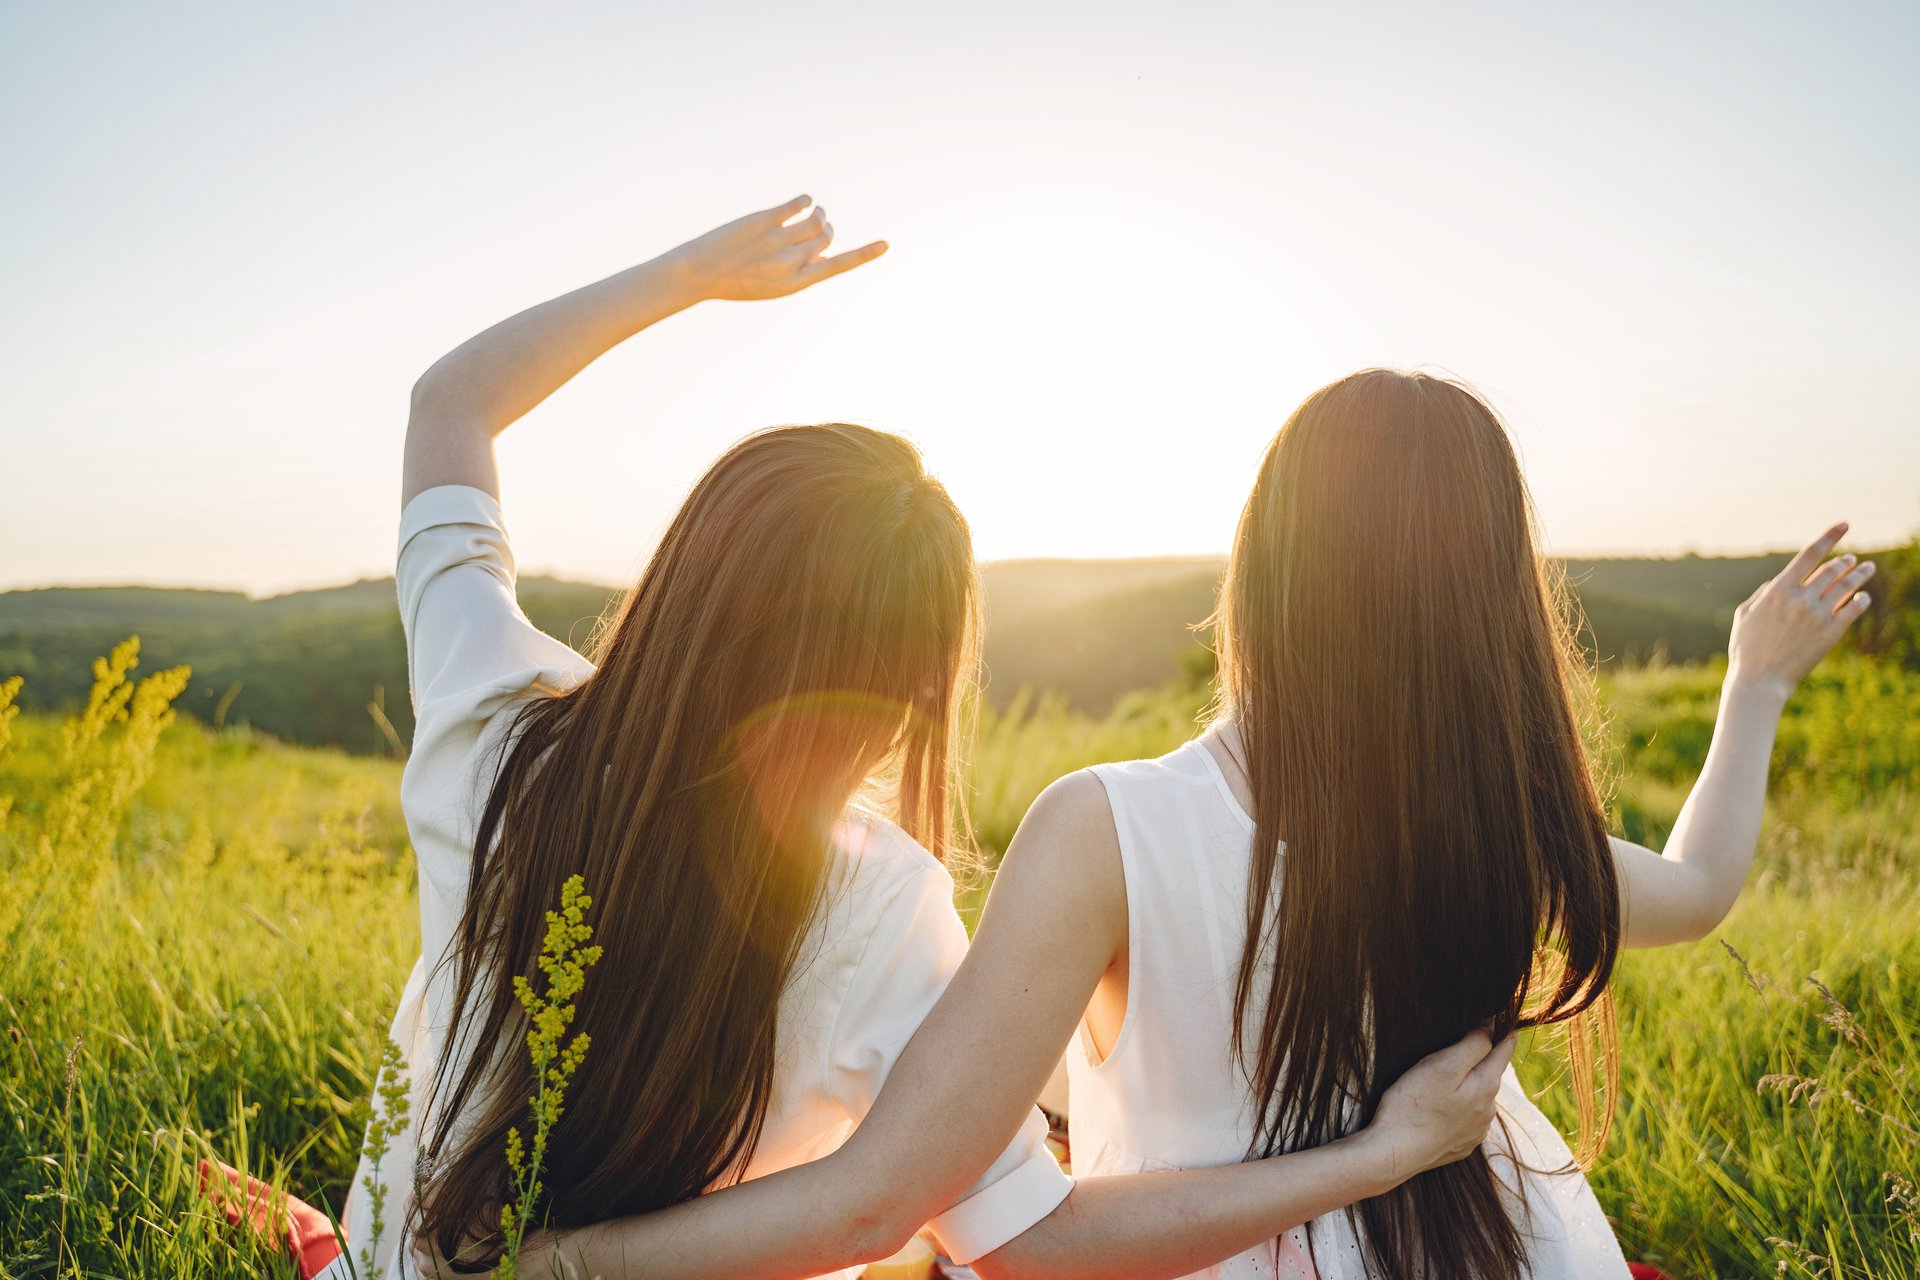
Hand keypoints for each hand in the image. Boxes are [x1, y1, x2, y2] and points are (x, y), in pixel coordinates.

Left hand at [673, 196, 887, 302]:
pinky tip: (804, 201)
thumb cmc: (734, 283)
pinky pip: (796, 205)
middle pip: (826, 237)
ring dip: (820, 212)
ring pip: (816, 220)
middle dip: (827, 229)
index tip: (885, 244)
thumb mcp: (771, 287)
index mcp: (795, 283)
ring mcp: (777, 240)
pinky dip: (806, 200)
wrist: (699, 274)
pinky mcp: (763, 220)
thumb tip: (823, 250)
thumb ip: (799, 271)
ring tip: (814, 210)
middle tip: (818, 225)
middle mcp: (790, 262)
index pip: (838, 266)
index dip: (864, 254)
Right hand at [1358, 1028, 1514, 1186]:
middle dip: (1482, 1057)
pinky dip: (1459, 1109)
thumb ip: (1473, 1044)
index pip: (1504, 1049)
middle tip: (1464, 1041)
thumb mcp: (1442, 1064)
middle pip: (1491, 1074)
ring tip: (1445, 1077)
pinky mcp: (1461, 1146)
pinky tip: (1440, 1108)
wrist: (1393, 1153)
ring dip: (1470, 1085)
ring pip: (1479, 1098)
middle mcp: (1488, 1110)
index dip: (1503, 1030)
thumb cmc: (1413, 1104)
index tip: (1501, 1015)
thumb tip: (1494, 1025)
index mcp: (1486, 1086)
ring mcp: (1476, 1131)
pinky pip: (1467, 1120)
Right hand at [1727, 523, 1874, 702]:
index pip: (1809, 554)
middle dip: (1845, 560)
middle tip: (1852, 558)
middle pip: (1832, 569)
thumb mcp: (1744, 615)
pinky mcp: (1831, 632)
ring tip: (1868, 567)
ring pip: (1847, 585)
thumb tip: (1778, 581)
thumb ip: (1762, 594)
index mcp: (1778, 590)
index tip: (1844, 524)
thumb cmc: (1746, 649)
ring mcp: (1818, 615)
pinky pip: (1854, 608)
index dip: (1829, 537)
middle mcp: (1801, 598)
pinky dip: (1861, 599)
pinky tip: (1863, 596)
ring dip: (1860, 573)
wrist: (1760, 680)